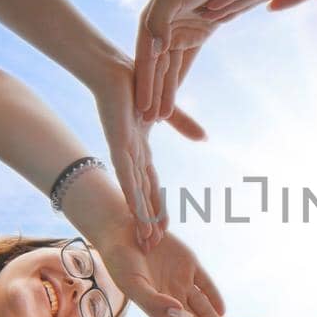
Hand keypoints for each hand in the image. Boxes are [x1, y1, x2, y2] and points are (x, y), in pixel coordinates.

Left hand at [90, 57, 204, 247]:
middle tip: (153, 246)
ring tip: (146, 240)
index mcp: (140, 151)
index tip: (165, 228)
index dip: (158, 207)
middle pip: (143, 196)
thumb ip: (184, 125)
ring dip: (141, 217)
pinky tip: (137, 214)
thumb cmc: (133, 86)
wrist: (111, 70)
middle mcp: (131, 158)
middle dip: (148, 221)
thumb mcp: (167, 111)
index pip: (152, 185)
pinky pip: (127, 177)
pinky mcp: (117, 147)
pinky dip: (133, 196)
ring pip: (135, 194)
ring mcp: (123, 154)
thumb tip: (205, 137)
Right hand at [100, 228, 235, 316]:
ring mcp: (181, 282)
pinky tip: (223, 311)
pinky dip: (214, 296)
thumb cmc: (120, 262)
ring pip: (204, 309)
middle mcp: (172, 299)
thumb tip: (178, 311)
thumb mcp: (133, 283)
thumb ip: (155, 300)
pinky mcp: (189, 265)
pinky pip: (205, 284)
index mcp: (157, 309)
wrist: (121, 233)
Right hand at [135, 0, 232, 122]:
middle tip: (149, 122)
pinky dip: (177, 82)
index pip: (145, 61)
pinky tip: (172, 100)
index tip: (141, 108)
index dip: (143, 85)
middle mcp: (159, 32)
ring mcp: (176, 35)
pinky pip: (183, 65)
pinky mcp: (194, 37)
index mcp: (149, 23)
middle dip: (151, 96)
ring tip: (162, 118)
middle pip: (155, 71)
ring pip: (169, 72)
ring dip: (165, 94)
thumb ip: (161, 20)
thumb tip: (155, 46)